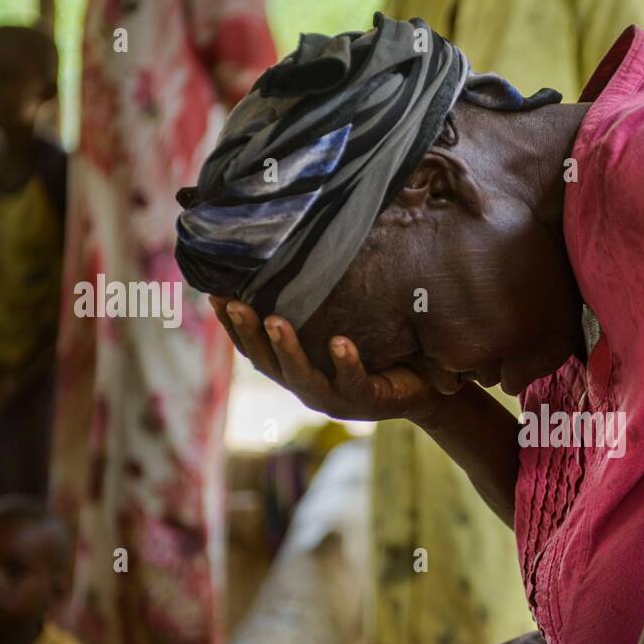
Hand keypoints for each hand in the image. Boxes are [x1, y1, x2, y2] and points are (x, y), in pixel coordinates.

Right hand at [210, 296, 443, 422]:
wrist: (429, 386)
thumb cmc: (382, 349)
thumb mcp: (348, 322)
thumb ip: (324, 299)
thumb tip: (306, 241)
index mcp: (297, 367)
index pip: (255, 347)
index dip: (232, 325)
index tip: (214, 294)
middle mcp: (309, 385)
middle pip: (267, 363)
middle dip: (247, 333)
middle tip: (231, 302)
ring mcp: (337, 398)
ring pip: (302, 377)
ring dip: (286, 349)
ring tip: (274, 320)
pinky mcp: (368, 401)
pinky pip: (354, 382)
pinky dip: (345, 362)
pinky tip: (340, 342)